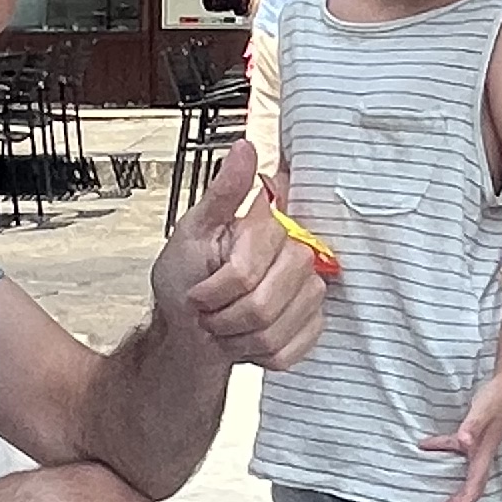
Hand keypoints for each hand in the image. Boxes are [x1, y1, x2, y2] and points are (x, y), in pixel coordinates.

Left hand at [151, 141, 330, 373]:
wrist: (190, 330)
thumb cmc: (186, 280)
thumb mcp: (193, 231)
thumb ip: (223, 192)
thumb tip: (246, 148)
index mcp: (270, 227)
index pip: (250, 264)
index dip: (220, 285)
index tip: (200, 290)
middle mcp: (297, 254)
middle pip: (264, 302)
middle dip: (225, 314)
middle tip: (210, 308)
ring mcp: (310, 292)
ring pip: (275, 329)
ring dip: (237, 336)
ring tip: (225, 324)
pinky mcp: (314, 325)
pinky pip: (289, 349)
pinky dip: (257, 354)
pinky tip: (246, 339)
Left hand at [421, 372, 501, 501]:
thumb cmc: (498, 397)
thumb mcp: (483, 411)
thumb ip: (472, 427)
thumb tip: (464, 443)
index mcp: (485, 452)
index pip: (474, 485)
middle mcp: (484, 452)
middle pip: (473, 484)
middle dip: (460, 501)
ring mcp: (482, 444)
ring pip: (468, 471)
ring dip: (456, 484)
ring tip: (441, 490)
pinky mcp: (478, 434)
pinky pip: (461, 452)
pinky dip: (446, 453)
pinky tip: (431, 446)